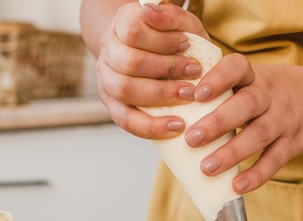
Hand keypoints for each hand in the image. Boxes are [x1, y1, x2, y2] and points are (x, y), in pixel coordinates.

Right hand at [95, 2, 207, 138]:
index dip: (162, 40)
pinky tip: (175, 126)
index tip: (186, 44)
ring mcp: (107, 79)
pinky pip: (126, 120)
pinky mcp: (113, 105)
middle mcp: (109, 51)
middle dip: (167, 69)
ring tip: (189, 96)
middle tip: (195, 72)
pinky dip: (151, 126)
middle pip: (130, 62)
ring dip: (160, 95)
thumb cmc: (172, 41)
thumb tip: (150, 12)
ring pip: (124, 90)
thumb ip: (171, 16)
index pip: (133, 31)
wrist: (153, 56)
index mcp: (121, 25)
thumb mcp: (180, 24)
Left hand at [186, 58, 302, 193]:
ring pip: (259, 134)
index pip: (238, 67)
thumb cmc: (269, 93)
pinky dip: (256, 174)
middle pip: (246, 105)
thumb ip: (219, 86)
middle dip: (217, 122)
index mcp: (254, 76)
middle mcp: (270, 95)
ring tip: (207, 168)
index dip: (218, 78)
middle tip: (191, 139)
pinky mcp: (293, 143)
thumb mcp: (251, 79)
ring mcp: (284, 119)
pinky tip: (237, 186)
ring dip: (232, 152)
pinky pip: (275, 160)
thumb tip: (172, 101)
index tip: (197, 93)